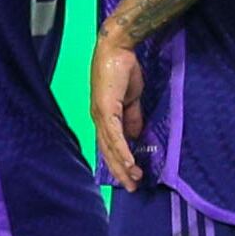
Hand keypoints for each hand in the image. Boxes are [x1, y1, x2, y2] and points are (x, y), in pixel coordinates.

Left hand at [88, 34, 146, 189]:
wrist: (117, 48)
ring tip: (133, 180)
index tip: (131, 177)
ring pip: (110, 147)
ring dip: (122, 165)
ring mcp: (100, 114)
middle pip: (107, 151)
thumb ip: (133, 117)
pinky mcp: (106, 109)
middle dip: (120, 171)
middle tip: (132, 187)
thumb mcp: (131, 98)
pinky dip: (122, 151)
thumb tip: (136, 135)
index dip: (119, 162)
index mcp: (103, 116)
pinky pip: (115, 135)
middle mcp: (98, 119)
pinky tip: (129, 164)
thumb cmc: (123, 69)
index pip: (110, 145)